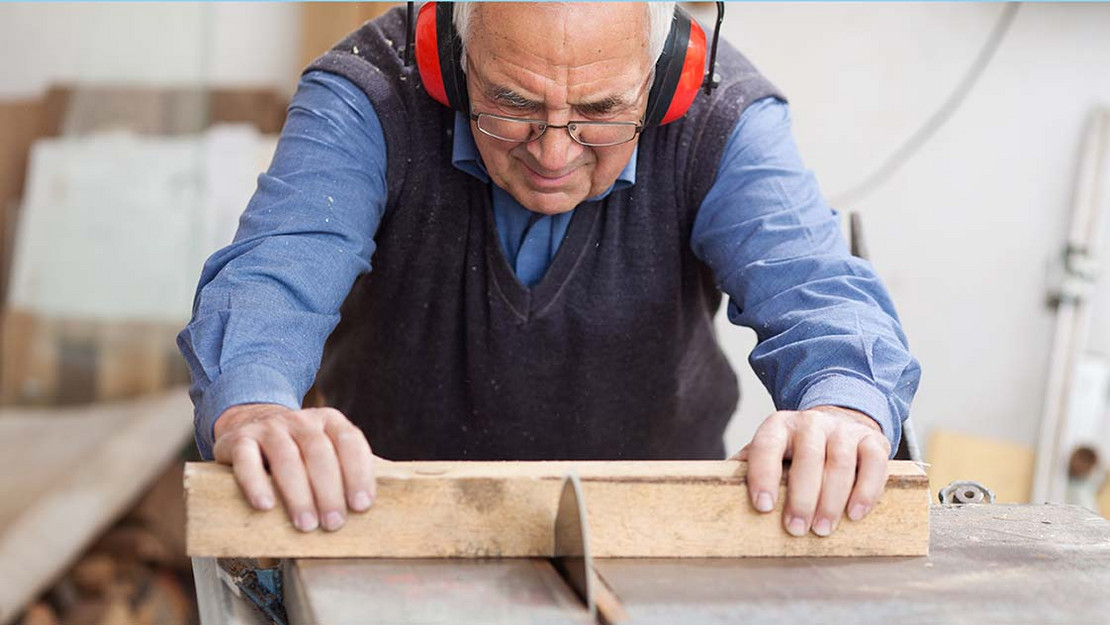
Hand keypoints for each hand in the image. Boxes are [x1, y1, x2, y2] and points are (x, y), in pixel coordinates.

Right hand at [212, 403, 376, 531]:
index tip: (362, 505)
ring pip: (286, 457)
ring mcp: (269, 428)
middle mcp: (302, 420)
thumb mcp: (329, 449)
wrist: (250, 423)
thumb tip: (398, 489)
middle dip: (329, 490)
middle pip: (319, 452)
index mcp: (330, 421)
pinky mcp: (239, 440)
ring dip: (298, 493)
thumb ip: (354, 465)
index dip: (359, 473)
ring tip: (306, 525)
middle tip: (333, 524)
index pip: (350, 442)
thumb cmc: (300, 449)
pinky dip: (255, 483)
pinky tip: (265, 506)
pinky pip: (246, 459)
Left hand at [735, 406, 889, 536]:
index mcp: (779, 425)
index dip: (763, 475)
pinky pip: (874, 464)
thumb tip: (717, 488)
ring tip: (822, 529)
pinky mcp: (872, 440)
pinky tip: (855, 514)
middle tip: (796, 529)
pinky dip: (866, 491)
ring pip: (841, 462)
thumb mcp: (769, 451)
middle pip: (809, 457)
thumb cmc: (796, 449)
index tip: (762, 507)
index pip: (767, 446)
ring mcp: (844, 429)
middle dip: (802, 497)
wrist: (839, 422)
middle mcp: (812, 422)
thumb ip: (748, 466)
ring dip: (832, 500)